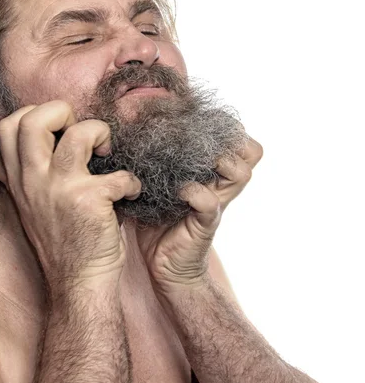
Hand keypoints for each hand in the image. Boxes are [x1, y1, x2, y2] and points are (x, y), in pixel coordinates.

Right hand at [0, 100, 141, 291]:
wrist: (78, 285)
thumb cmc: (60, 242)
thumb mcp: (26, 208)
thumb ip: (8, 179)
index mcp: (20, 178)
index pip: (7, 125)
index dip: (35, 113)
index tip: (58, 129)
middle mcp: (34, 180)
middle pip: (35, 119)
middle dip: (63, 111)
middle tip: (80, 130)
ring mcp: (60, 189)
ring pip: (79, 134)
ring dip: (102, 134)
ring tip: (108, 152)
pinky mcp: (89, 201)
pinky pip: (118, 174)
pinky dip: (130, 181)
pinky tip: (129, 193)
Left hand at [137, 135, 263, 294]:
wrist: (162, 261)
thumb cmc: (157, 216)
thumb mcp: (159, 181)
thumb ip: (157, 157)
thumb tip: (131, 121)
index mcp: (213, 172)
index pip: (240, 139)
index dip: (227, 126)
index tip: (198, 121)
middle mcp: (221, 185)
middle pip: (251, 151)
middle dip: (227, 139)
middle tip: (198, 140)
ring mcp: (217, 203)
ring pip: (241, 172)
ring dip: (218, 160)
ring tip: (192, 160)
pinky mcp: (206, 223)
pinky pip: (209, 201)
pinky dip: (194, 191)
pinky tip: (178, 191)